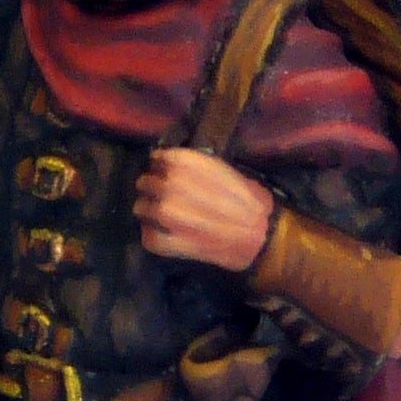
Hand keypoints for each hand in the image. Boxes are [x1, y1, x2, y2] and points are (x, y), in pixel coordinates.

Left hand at [133, 149, 274, 271]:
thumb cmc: (249, 200)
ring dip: (148, 212)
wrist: (260, 235)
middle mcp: (170, 185)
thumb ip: (196, 166)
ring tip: (161, 217)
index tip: (166, 173)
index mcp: (185, 164)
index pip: (158, 158)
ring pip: (140, 208)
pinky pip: (147, 237)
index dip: (161, 167)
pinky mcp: (168, 242)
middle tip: (163, 196)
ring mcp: (166, 215)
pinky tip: (163, 235)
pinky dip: (152, 236)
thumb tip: (174, 165)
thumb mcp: (224, 169)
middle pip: (144, 182)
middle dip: (152, 189)